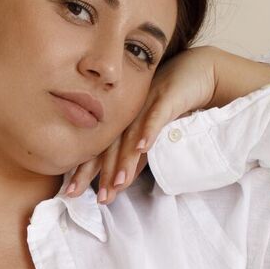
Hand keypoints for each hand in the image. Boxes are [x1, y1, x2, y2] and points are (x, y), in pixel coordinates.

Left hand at [62, 45, 226, 205]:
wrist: (198, 72)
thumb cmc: (172, 103)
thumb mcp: (150, 133)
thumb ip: (137, 156)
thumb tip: (121, 181)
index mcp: (120, 122)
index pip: (99, 150)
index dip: (85, 171)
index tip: (72, 192)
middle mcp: (127, 113)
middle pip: (109, 145)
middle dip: (98, 172)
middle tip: (94, 196)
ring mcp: (144, 104)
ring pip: (131, 135)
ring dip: (124, 160)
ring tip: (118, 182)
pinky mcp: (166, 97)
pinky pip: (156, 116)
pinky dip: (149, 131)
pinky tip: (143, 148)